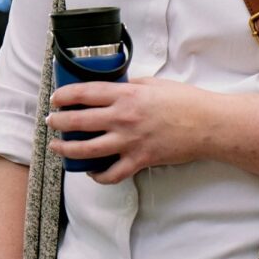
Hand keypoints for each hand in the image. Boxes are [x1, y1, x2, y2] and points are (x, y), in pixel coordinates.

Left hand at [45, 78, 212, 183]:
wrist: (207, 124)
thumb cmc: (184, 101)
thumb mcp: (154, 83)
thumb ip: (131, 85)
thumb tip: (114, 87)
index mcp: (126, 95)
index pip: (85, 93)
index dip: (64, 96)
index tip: (55, 99)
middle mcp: (123, 118)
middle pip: (78, 121)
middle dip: (58, 122)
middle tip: (51, 122)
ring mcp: (130, 141)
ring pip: (87, 150)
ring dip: (67, 149)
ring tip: (57, 147)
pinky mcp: (140, 160)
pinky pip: (112, 174)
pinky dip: (98, 175)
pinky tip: (91, 171)